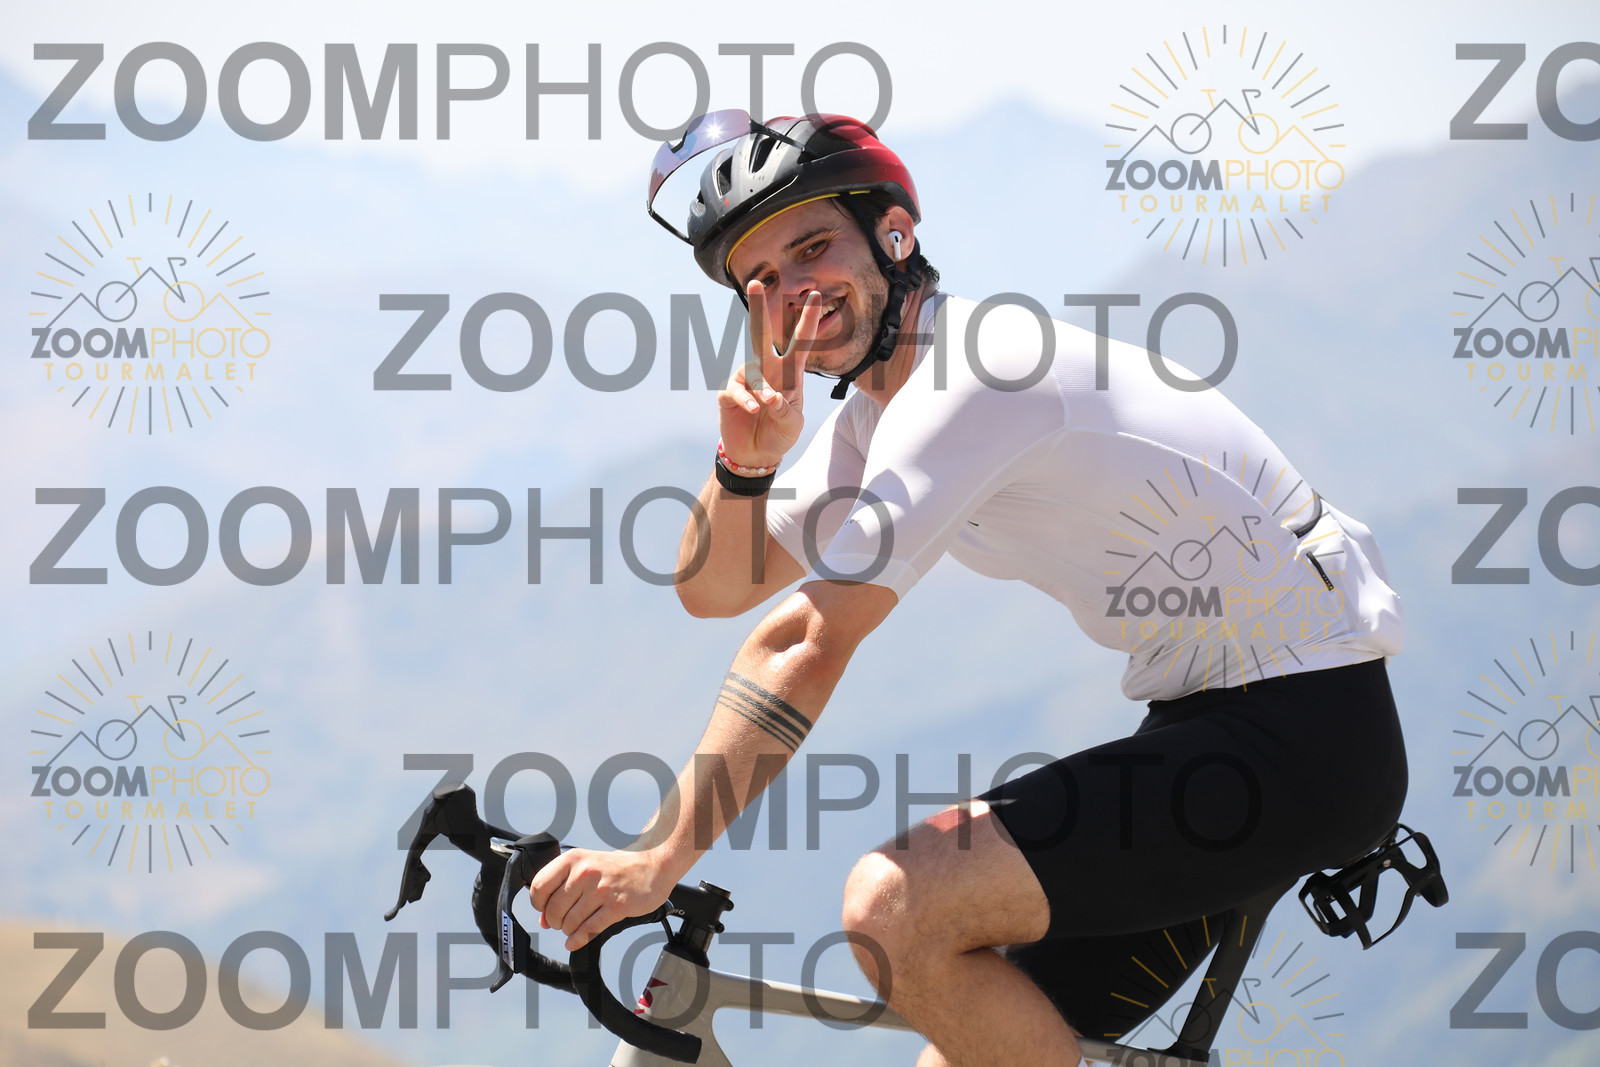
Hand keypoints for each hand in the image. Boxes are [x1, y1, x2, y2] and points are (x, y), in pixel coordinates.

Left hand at [528, 847, 672, 950]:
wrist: (651, 865)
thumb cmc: (615, 868)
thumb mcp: (585, 868)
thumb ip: (562, 890)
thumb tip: (543, 919)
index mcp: (573, 859)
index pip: (539, 886)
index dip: (539, 904)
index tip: (545, 910)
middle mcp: (585, 872)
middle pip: (554, 909)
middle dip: (555, 922)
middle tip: (562, 923)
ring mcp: (601, 889)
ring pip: (570, 922)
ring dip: (568, 930)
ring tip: (575, 928)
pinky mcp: (617, 905)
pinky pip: (589, 929)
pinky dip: (578, 940)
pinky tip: (575, 941)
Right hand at [717, 282, 822, 469]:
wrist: (756, 454)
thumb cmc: (780, 434)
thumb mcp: (792, 424)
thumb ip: (786, 411)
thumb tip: (772, 397)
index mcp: (789, 373)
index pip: (800, 342)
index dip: (807, 320)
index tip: (815, 296)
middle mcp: (766, 370)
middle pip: (761, 334)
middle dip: (758, 309)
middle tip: (754, 283)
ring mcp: (745, 380)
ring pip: (751, 372)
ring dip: (760, 388)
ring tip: (766, 406)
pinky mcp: (729, 394)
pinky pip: (735, 391)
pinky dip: (744, 400)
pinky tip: (752, 410)